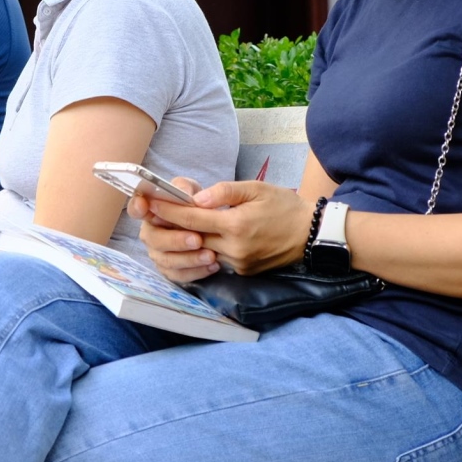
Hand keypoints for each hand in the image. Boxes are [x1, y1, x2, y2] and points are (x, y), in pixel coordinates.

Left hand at [137, 180, 311, 281]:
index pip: (192, 219)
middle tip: (152, 213)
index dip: (168, 211)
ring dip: (188, 238)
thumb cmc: (284, 206)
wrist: (311, 235)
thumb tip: (196, 198)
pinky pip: (217, 258)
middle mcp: (234, 248)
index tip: (150, 203)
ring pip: (203, 250)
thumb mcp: (256, 189)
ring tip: (172, 224)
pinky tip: (201, 236)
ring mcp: (238, 263)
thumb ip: (224, 192)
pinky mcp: (243, 272)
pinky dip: (208, 247)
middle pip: (192, 237)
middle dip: (172, 226)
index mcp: (236, 224)